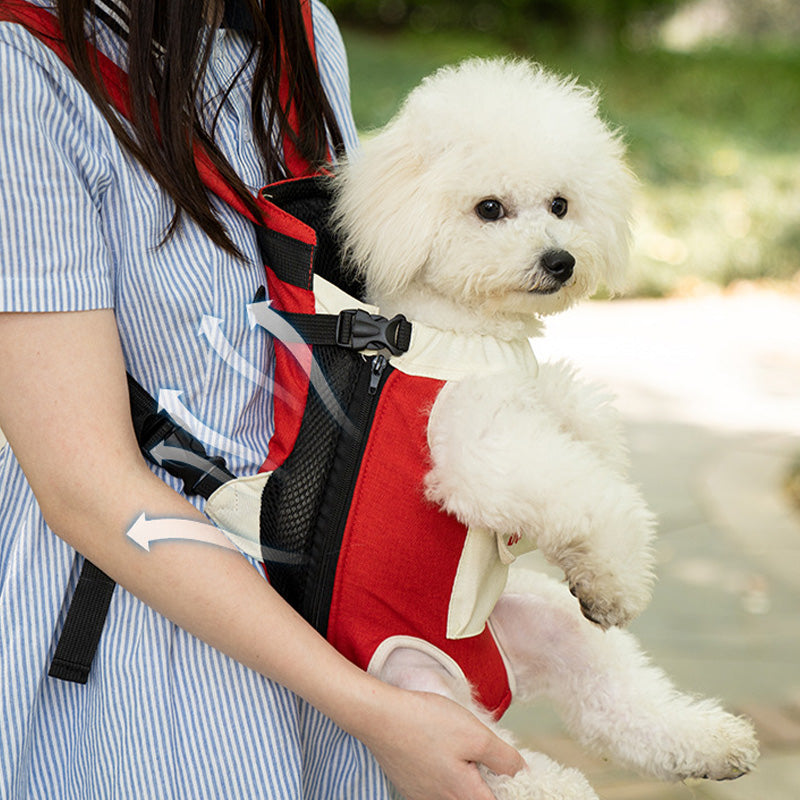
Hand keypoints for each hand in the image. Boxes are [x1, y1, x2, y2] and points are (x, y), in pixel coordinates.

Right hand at [358, 686, 524, 799]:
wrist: (379, 716)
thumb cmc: (426, 722)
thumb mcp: (475, 734)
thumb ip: (503, 758)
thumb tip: (521, 772)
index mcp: (464, 795)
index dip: (509, 788)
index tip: (509, 770)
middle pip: (475, 798)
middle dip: (486, 782)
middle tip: (488, 756)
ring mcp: (422, 796)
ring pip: (454, 794)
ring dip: (465, 778)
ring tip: (461, 748)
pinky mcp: (409, 786)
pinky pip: (435, 787)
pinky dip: (445, 774)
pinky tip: (440, 750)